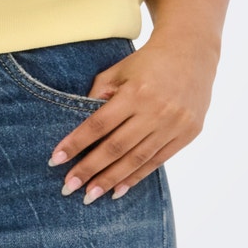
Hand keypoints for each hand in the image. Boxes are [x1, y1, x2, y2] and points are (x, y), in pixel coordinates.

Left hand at [46, 32, 217, 201]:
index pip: (98, 125)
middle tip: (68, 187)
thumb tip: (81, 124)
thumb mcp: (119, 70)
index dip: (76, 144)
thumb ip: (99, 94)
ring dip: (111, 180)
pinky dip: (136, 177)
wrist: (192, 51)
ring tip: (90, 196)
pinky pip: (157, 161)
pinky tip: (118, 190)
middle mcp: (156, 111)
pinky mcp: (188, 134)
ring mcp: (174, 124)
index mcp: (135, 92)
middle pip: (116, 147)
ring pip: (137, 160)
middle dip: (90, 170)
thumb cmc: (148, 61)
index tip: (55, 160)